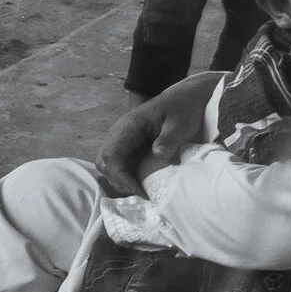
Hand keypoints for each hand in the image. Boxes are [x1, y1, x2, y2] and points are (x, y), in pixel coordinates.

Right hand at [96, 78, 212, 195]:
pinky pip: (117, 162)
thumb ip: (169, 139)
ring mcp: (122, 138)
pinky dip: (123, 176)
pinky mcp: (128, 144)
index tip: (140, 191)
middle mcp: (119, 132)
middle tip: (140, 193)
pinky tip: (138, 183)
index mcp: (129, 125)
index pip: (112, 155)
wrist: (187, 98)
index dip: (122, 177)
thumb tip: (158, 155)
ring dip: (119, 179)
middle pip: (104, 161)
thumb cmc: (184, 109)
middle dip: (118, 181)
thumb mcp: (182, 123)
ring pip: (106, 163)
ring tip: (139, 190)